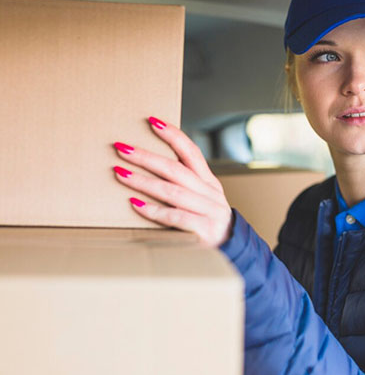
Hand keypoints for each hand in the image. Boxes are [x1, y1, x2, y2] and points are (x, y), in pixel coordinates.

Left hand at [112, 116, 233, 247]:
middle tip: (122, 148)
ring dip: (143, 181)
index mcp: (209, 182)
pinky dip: (154, 210)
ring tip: (120, 173)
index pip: (191, 152)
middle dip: (146, 157)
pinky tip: (135, 204)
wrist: (233, 252)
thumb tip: (150, 167)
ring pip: (173, 191)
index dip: (173, 136)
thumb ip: (185, 186)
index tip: (152, 121)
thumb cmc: (208, 225)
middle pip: (176, 169)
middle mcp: (210, 193)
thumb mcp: (203, 200)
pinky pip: (176, 217)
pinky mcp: (204, 230)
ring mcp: (209, 212)